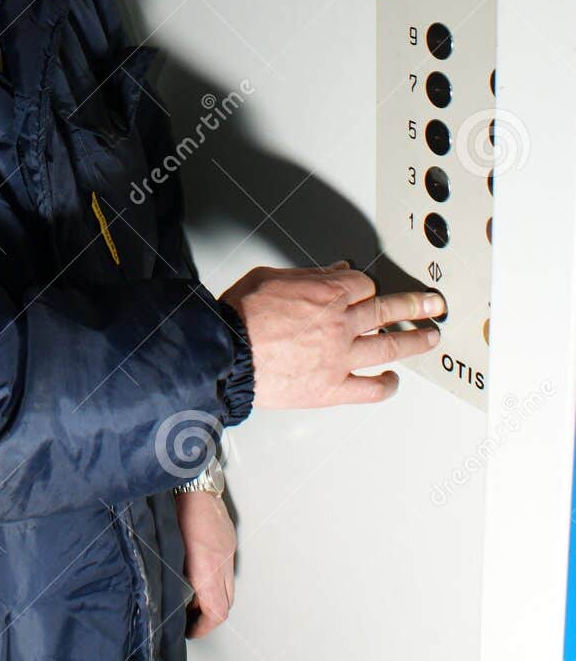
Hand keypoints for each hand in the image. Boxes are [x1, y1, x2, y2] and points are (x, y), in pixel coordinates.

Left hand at [175, 490, 235, 637]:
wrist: (193, 481)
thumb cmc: (176, 509)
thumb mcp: (168, 548)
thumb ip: (173, 575)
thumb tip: (171, 594)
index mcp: (207, 566)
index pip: (216, 611)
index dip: (204, 627)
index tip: (191, 630)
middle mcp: (222, 561)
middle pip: (226, 604)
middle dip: (210, 616)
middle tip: (191, 619)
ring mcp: (228, 550)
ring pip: (229, 587)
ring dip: (214, 597)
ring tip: (193, 596)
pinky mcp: (228, 540)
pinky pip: (228, 568)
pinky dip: (217, 578)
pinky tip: (200, 572)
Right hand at [220, 260, 446, 408]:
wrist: (227, 353)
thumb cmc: (241, 316)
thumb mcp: (271, 277)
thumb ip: (308, 276)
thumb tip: (331, 271)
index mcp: (327, 293)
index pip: (364, 284)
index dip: (368, 286)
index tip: (370, 290)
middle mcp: (341, 323)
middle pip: (388, 309)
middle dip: (416, 304)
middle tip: (433, 304)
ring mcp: (341, 357)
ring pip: (390, 346)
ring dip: (416, 340)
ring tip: (430, 337)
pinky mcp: (332, 388)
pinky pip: (370, 389)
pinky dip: (386, 385)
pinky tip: (393, 380)